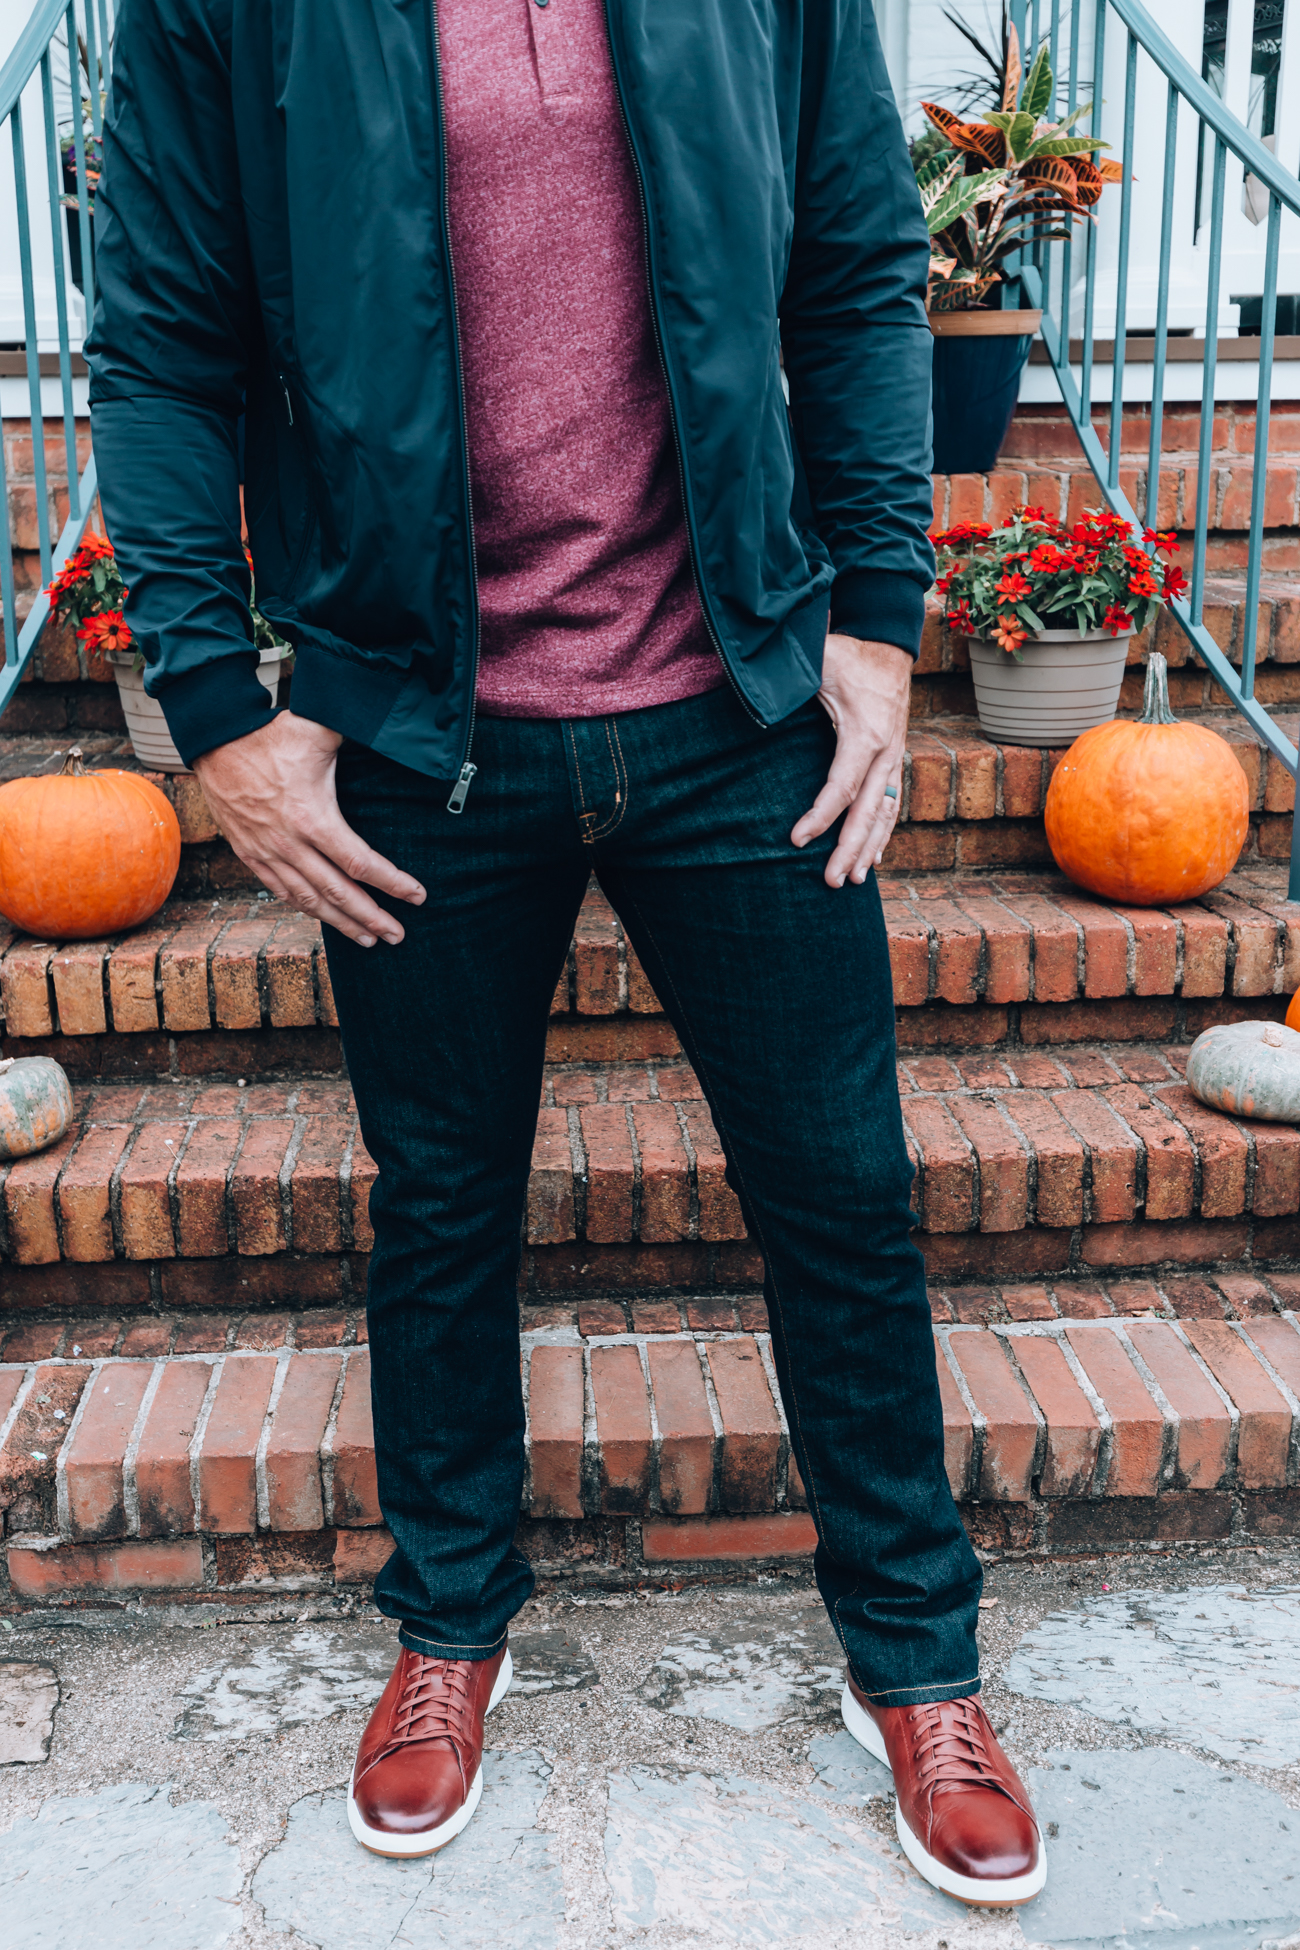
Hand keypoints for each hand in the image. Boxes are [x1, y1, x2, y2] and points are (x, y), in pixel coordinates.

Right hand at [192, 712, 425, 946]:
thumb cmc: (270, 734)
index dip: (392, 884)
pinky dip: (306, 908)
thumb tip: (390, 729)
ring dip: (341, 922)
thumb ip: (356, 737)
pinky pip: (281, 892)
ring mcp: (267, 852)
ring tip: (368, 938)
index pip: (360, 864)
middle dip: (371, 918)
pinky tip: (324, 917)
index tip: (417, 896)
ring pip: (309, 900)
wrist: (215, 740)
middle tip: (397, 935)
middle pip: (338, 893)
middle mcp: (289, 843)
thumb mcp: (318, 731)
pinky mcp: (249, 853)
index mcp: (312, 818)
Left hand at [791, 633, 910, 888]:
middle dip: (850, 849)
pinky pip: (892, 805)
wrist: (889, 645)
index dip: (821, 816)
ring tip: (851, 881)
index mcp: (866, 733)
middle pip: (869, 812)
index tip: (797, 840)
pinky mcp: (894, 760)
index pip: (843, 786)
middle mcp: (886, 752)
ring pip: (886, 814)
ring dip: (869, 849)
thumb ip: (788, 675)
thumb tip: (751, 685)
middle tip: (830, 882)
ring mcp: (893, 758)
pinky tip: (872, 859)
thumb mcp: (818, 659)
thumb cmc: (848, 654)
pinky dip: (883, 834)